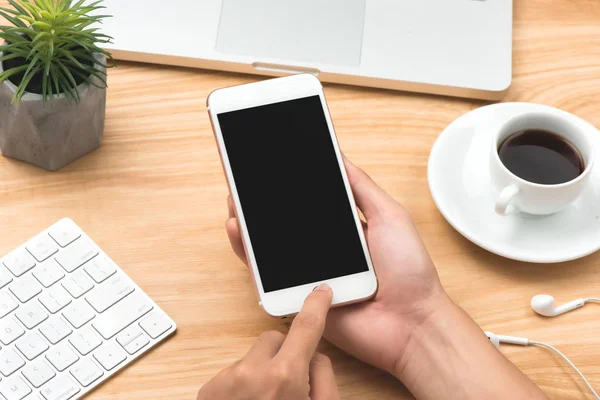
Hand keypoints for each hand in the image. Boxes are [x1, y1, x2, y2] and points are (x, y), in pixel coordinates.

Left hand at [197, 284, 339, 399]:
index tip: (320, 291)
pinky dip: (241, 386)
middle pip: (274, 339)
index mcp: (285, 378)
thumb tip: (312, 356)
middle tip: (288, 386)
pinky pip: (233, 373)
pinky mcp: (208, 390)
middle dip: (284, 354)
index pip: (306, 327)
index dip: (317, 305)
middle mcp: (251, 372)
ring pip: (252, 358)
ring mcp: (226, 380)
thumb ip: (324, 379)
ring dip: (261, 373)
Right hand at [225, 157, 447, 375]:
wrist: (412, 321)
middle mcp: (321, 250)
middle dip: (260, 200)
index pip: (307, 202)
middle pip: (282, 223)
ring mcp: (307, 273)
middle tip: (243, 177)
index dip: (287, 184)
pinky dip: (247, 251)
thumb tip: (339, 156)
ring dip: (247, 221)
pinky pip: (265, 274)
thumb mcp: (390, 216)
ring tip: (235, 197)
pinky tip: (238, 229)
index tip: (268, 163)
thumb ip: (361, 188)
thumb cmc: (409, 271)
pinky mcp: (297, 297)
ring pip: (267, 246)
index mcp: (342, 229)